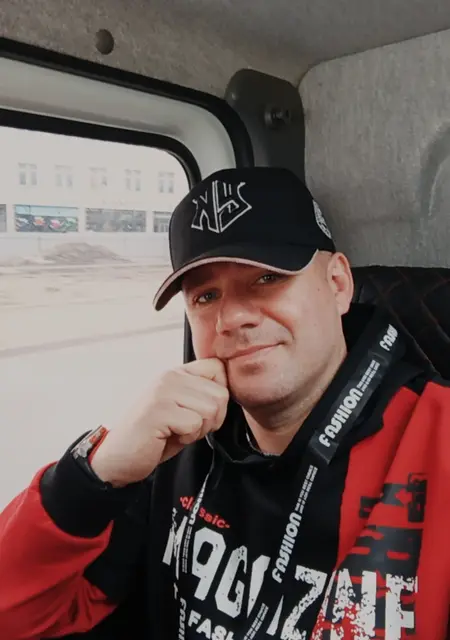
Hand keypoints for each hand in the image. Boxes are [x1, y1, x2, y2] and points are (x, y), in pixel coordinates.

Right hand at [90, 358, 228, 486]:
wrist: (118, 458)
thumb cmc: (154, 436)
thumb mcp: (181, 409)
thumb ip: (201, 396)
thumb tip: (228, 392)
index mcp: (177, 373)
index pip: (218, 368)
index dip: (219, 395)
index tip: (202, 411)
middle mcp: (170, 376)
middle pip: (221, 394)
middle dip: (211, 420)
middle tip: (186, 428)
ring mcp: (163, 391)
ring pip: (211, 409)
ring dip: (198, 429)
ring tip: (176, 431)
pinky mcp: (158, 410)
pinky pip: (194, 424)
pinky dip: (187, 438)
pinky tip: (168, 437)